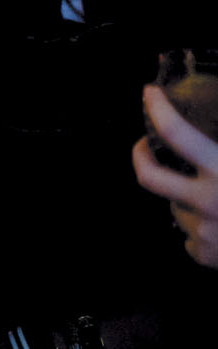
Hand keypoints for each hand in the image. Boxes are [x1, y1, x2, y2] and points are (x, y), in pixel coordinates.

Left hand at [134, 85, 217, 267]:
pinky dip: (201, 228)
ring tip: (216, 198)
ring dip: (186, 199)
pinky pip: (190, 235)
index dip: (157, 109)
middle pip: (148, 176)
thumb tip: (213, 122)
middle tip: (144, 144)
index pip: (176, 134)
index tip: (149, 94)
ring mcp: (204, 231)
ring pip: (175, 206)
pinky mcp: (204, 254)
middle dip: (139, 156)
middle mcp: (208, 201)